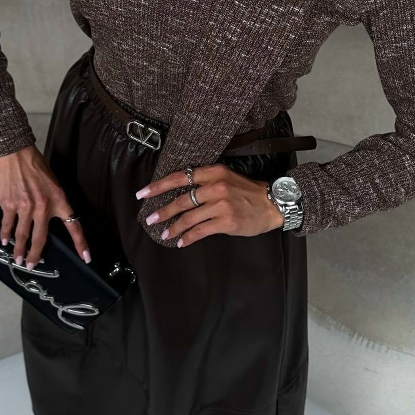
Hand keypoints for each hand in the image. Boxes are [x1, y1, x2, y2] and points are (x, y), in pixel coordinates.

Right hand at [0, 144, 90, 268]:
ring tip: (18, 259)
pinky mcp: (9, 205)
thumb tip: (47, 220)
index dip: (80, 244)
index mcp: (59, 201)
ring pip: (23, 235)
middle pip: (40, 238)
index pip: (74, 226)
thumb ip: (53, 203)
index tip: (86, 258)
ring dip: (19, 249)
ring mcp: (25, 207)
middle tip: (32, 265)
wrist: (16, 155)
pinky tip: (5, 241)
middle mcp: (43, 208)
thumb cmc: (36, 167)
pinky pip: (8, 224)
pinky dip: (6, 234)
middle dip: (36, 255)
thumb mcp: (54, 184)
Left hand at [137, 162, 284, 247]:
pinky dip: (188, 237)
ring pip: (189, 217)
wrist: (272, 204)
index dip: (159, 186)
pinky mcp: (227, 222)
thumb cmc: (246, 191)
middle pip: (182, 199)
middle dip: (163, 211)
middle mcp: (216, 186)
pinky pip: (201, 231)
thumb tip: (178, 192)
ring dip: (174, 227)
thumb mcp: (226, 178)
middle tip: (150, 219)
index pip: (180, 177)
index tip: (143, 193)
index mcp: (213, 172)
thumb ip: (205, 182)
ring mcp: (222, 205)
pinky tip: (181, 241)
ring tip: (164, 233)